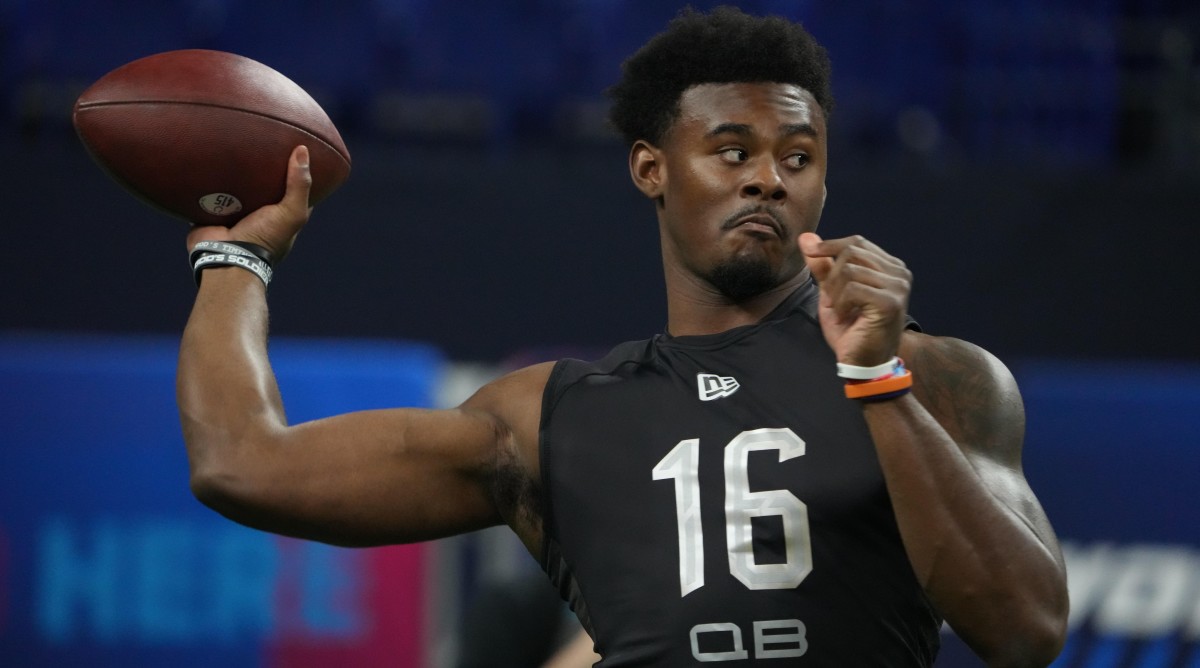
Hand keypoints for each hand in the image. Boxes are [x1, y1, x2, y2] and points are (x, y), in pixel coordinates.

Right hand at [186, 145, 312, 261]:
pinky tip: (212, 158)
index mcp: (281, 219)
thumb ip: (299, 185)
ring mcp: (236, 214)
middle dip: (262, 170)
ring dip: (236, 173)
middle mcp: (260, 216)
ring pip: (237, 188)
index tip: (294, 150)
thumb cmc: (264, 237)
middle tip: (261, 142)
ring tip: (236, 144)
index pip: (293, 192)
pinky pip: (212, 191)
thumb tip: (302, 149)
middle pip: (264, 188)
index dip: (296, 174)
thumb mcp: (291, 212)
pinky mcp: (213, 211)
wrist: (225, 254)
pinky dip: (212, 179)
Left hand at [798, 232, 911, 366]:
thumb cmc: (850, 330)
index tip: (810, 252)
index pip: (857, 242)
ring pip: (849, 269)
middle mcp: (899, 273)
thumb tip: (806, 237)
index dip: (830, 245)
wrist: (863, 364)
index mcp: (890, 267)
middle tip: (830, 298)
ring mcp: (898, 286)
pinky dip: (840, 303)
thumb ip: (822, 266)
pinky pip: (852, 288)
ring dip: (834, 292)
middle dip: (831, 274)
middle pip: (852, 251)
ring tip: (838, 310)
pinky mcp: (890, 302)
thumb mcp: (831, 293)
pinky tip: (844, 317)